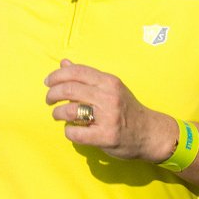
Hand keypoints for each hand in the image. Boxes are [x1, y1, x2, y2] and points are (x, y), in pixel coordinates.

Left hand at [44, 59, 176, 161]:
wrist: (150, 133)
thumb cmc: (127, 109)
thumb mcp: (110, 88)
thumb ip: (87, 77)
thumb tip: (64, 63)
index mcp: (108, 81)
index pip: (76, 72)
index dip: (57, 75)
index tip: (48, 82)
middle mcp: (108, 96)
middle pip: (68, 90)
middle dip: (52, 95)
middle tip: (49, 100)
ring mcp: (108, 117)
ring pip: (69, 111)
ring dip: (57, 114)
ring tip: (58, 116)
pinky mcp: (105, 136)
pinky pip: (75, 133)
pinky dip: (68, 132)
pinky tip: (72, 131)